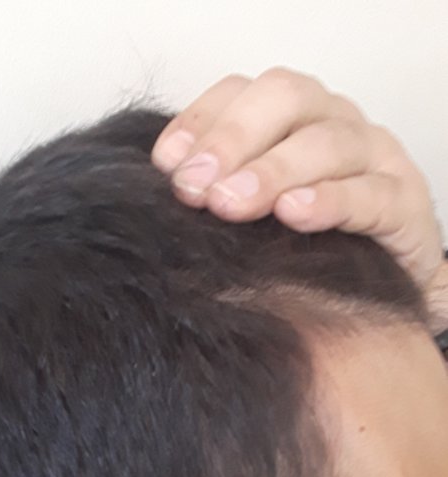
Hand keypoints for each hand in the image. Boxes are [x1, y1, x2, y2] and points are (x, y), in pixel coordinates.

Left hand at [152, 67, 443, 294]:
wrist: (380, 298)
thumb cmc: (304, 252)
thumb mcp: (250, 221)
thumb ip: (212, 201)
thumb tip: (157, 207)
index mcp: (290, 120)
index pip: (242, 91)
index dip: (201, 121)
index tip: (165, 166)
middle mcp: (333, 124)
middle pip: (286, 99)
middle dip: (232, 140)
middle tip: (194, 188)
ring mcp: (375, 160)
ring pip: (328, 142)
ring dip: (273, 170)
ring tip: (231, 204)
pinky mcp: (406, 205)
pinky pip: (372, 193)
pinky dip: (331, 200)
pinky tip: (293, 213)